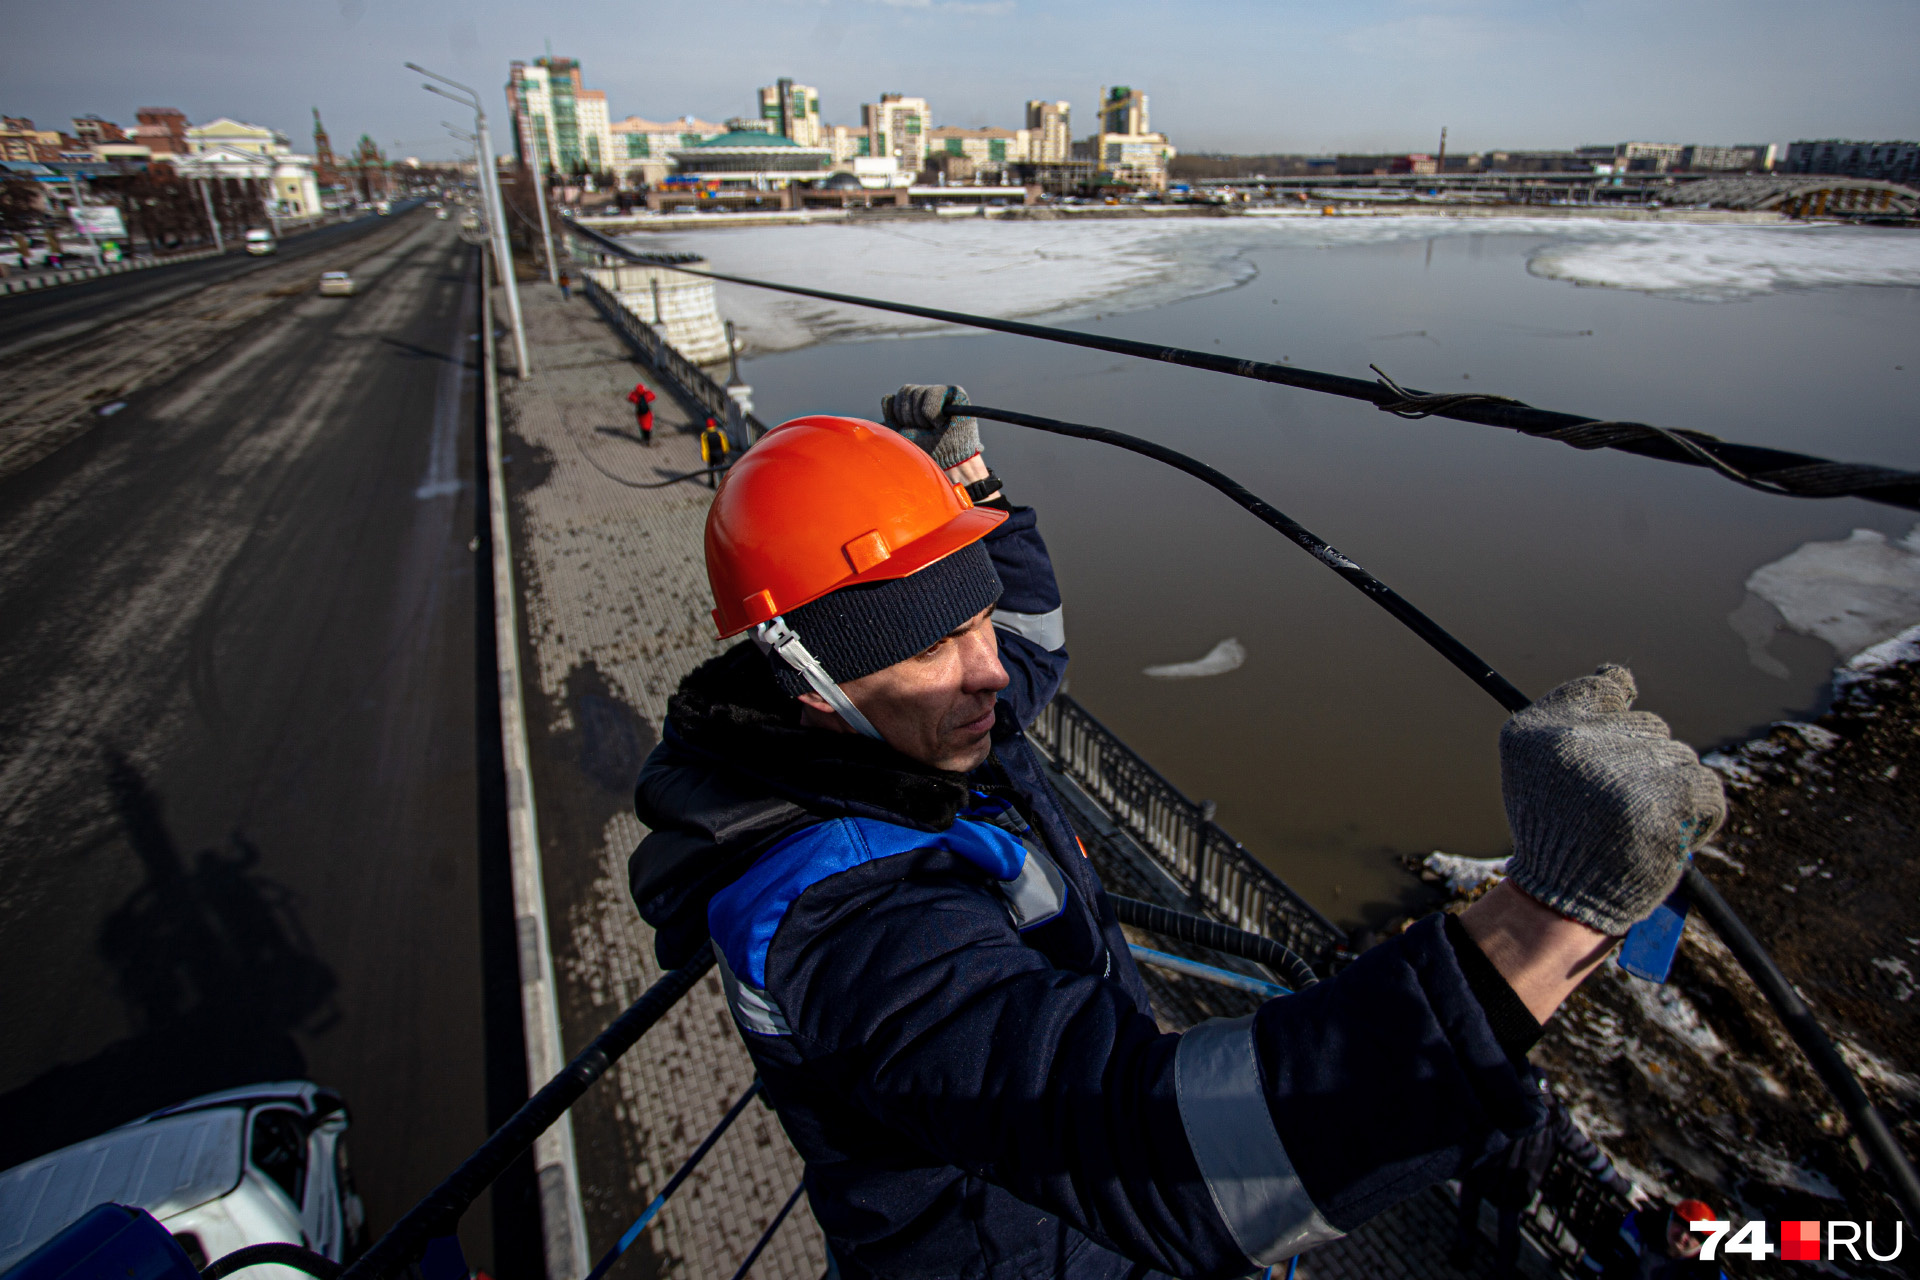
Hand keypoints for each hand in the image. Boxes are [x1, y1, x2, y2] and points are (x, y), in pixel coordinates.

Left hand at [880, 384, 982, 472]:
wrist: (949, 462)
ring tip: (932, 429)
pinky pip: (933, 393)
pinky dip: (931, 412)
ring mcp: (942, 393)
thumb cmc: (927, 451)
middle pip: (906, 390)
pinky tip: (939, 423)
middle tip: (922, 430)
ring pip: (918, 392)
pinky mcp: (955, 393)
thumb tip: (888, 397)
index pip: (898, 396)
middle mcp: (928, 395)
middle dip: (909, 415)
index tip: (910, 428)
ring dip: (921, 417)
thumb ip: (892, 416)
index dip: (899, 413)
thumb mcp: (902, 434)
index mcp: (915, 403)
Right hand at [1500, 665, 1725, 936]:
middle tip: (1613, 803)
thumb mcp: (1530, 759)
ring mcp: (1631, 772)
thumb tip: (1622, 675)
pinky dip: (1693, 813)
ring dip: (1667, 789)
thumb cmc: (1550, 824)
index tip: (1615, 736)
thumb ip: (1571, 708)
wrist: (1563, 895)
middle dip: (1640, 761)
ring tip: (1634, 823)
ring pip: (1679, 759)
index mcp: (1547, 730)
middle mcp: (1587, 744)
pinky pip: (1707, 789)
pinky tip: (1663, 832)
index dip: (1617, 710)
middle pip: (1650, 728)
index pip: (1605, 688)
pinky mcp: (1672, 804)